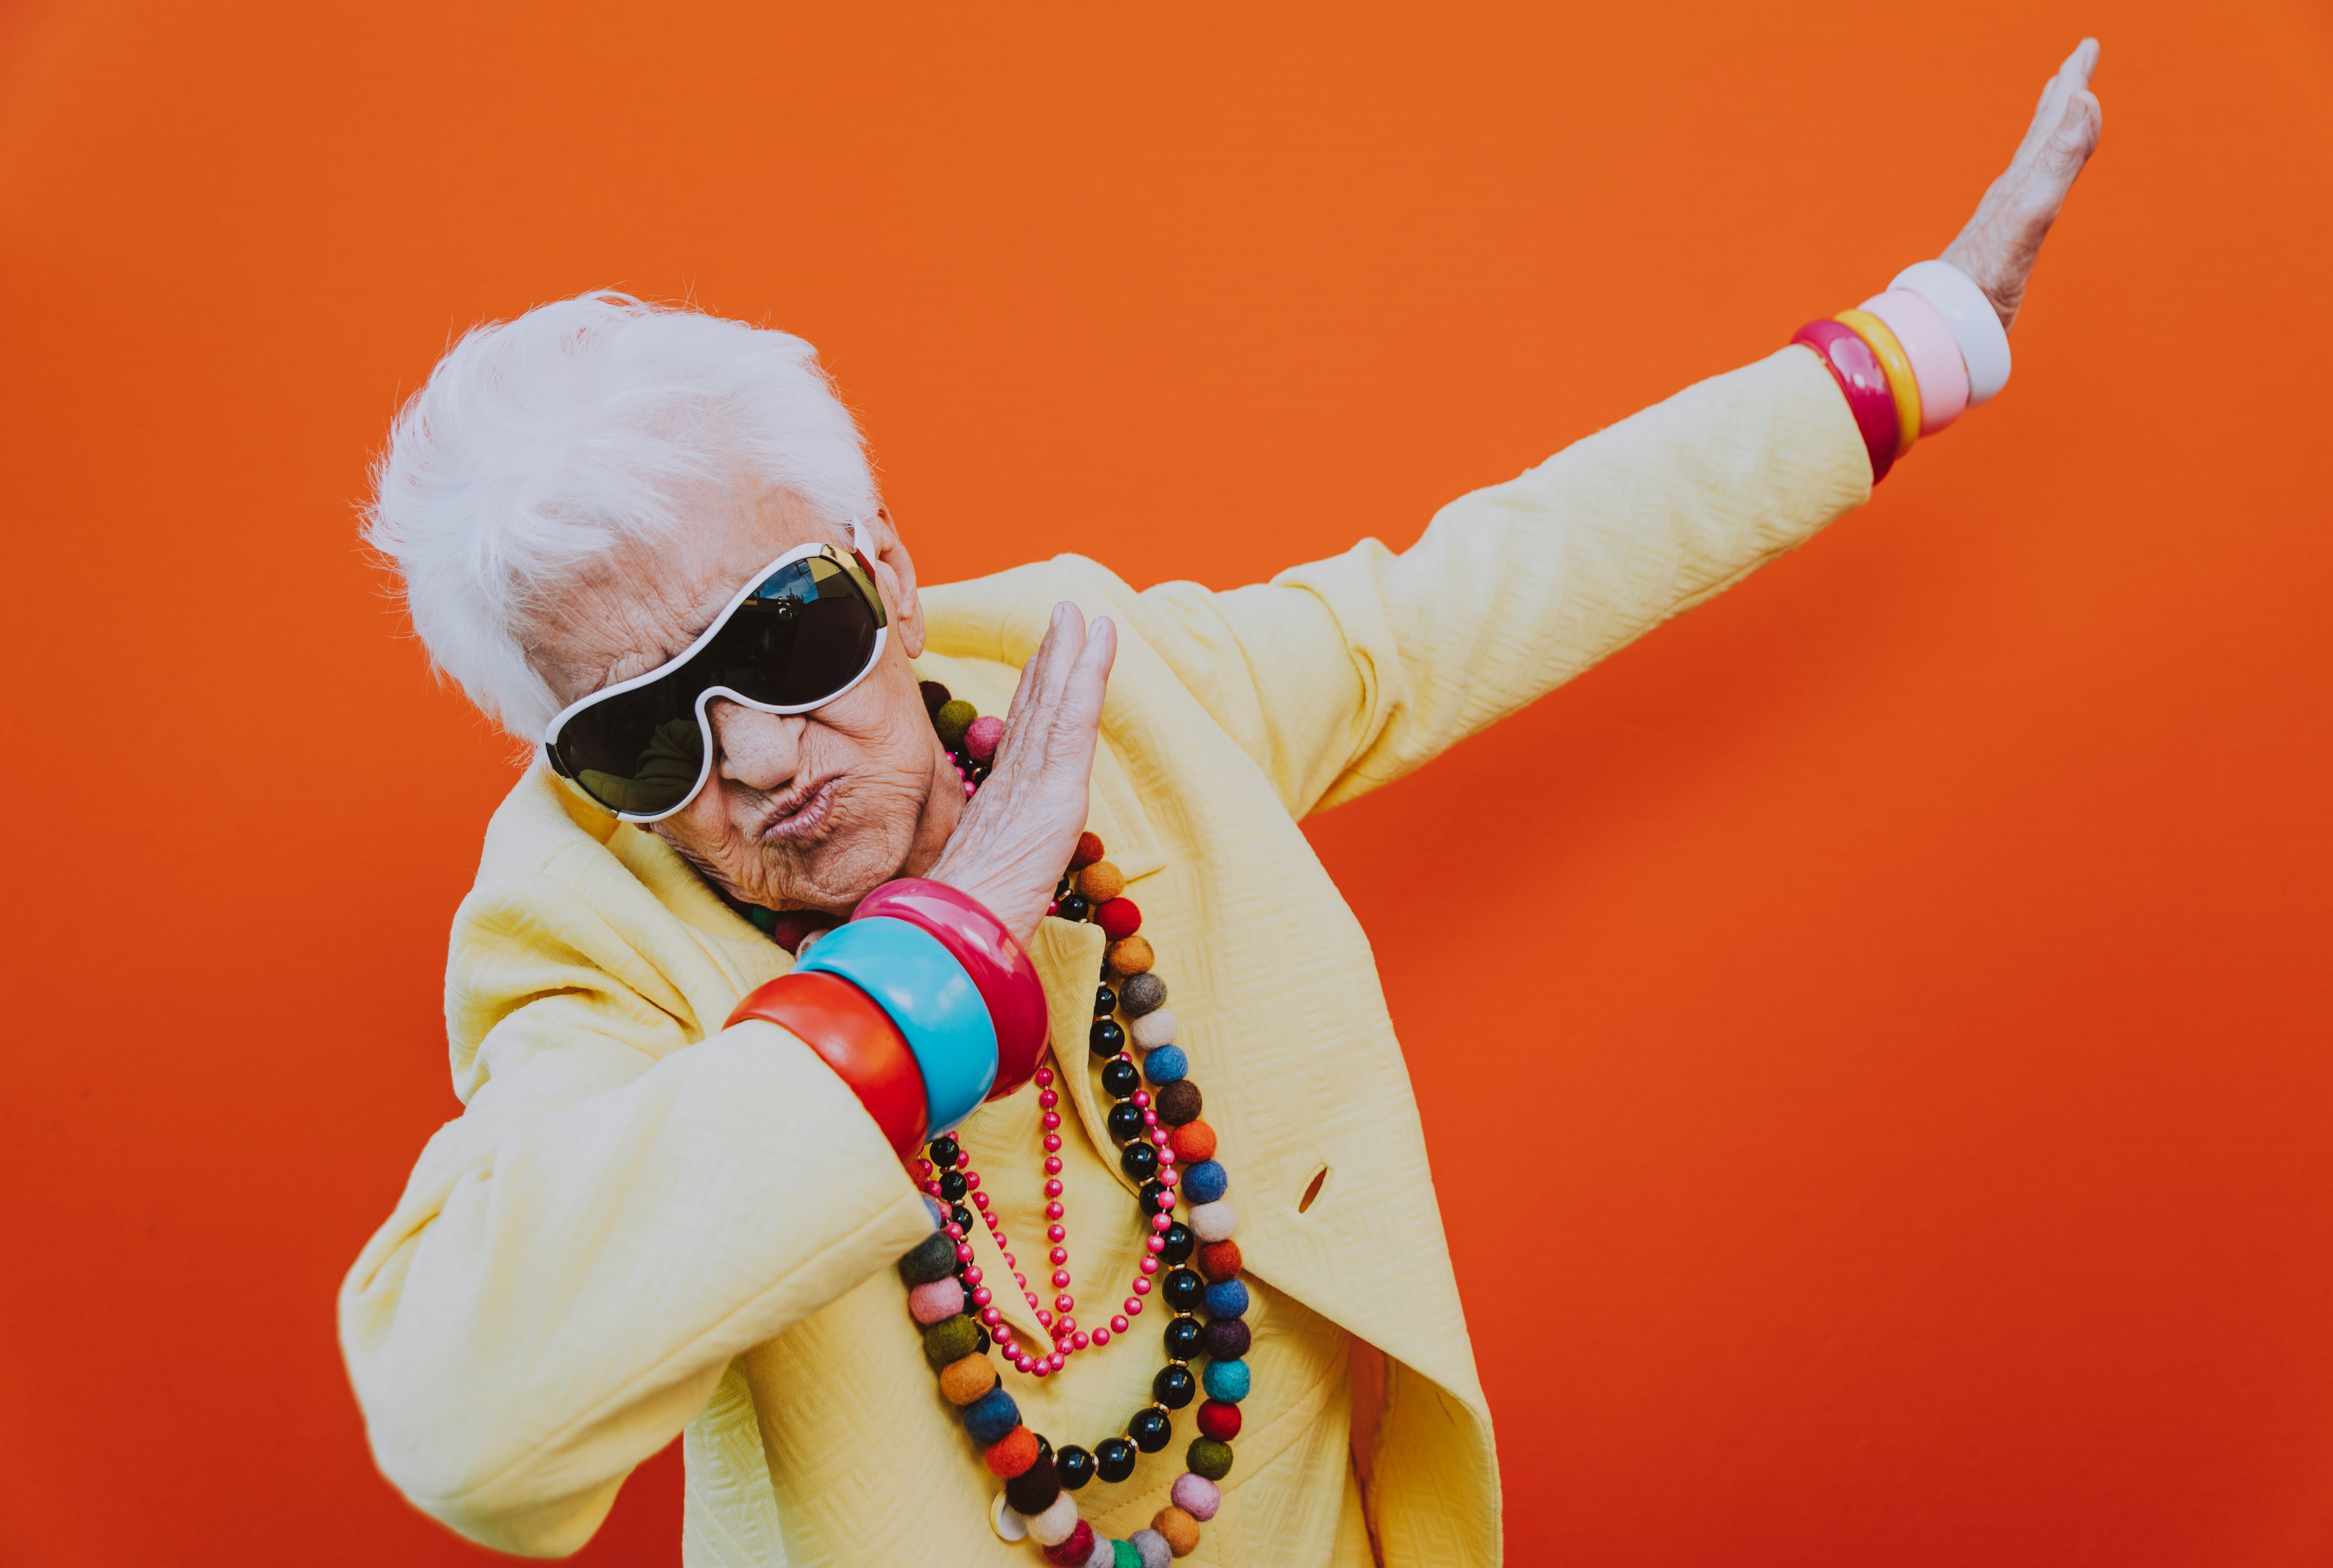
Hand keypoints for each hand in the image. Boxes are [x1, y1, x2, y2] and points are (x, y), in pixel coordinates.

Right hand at [926, 603, 1117, 944]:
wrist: (953, 936)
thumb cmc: (958, 926)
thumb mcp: (976, 891)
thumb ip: (984, 874)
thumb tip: (973, 888)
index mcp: (997, 804)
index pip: (1019, 737)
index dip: (1030, 693)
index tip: (1040, 660)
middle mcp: (1012, 782)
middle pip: (1035, 707)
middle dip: (1051, 659)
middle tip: (1064, 616)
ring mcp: (1033, 781)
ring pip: (1055, 702)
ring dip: (1070, 652)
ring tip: (1081, 614)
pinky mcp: (1056, 787)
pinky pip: (1074, 718)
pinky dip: (1088, 676)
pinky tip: (1099, 642)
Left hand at [1941, 38, 2104, 330]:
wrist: (1947, 325)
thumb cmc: (1985, 277)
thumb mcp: (2029, 214)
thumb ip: (2058, 161)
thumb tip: (2083, 100)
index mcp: (2023, 180)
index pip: (2052, 120)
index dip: (2072, 83)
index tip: (2087, 47)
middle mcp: (2013, 192)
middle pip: (2042, 131)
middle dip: (2065, 93)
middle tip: (2082, 58)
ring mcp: (2008, 216)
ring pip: (2035, 158)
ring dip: (2053, 127)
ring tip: (2066, 105)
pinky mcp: (2005, 244)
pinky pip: (2029, 195)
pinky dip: (2042, 174)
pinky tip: (2039, 181)